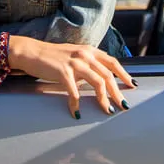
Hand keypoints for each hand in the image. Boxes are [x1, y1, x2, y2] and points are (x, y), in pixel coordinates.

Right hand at [9, 36, 135, 118]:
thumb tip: (100, 79)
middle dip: (117, 92)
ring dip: (104, 99)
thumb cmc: (52, 56)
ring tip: (107, 111)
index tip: (132, 85)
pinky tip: (76, 113)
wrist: (31, 52)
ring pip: (97, 83)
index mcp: (89, 50)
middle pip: (108, 75)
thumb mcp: (74, 56)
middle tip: (123, 105)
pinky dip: (76, 104)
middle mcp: (85, 55)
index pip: (113, 62)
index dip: (124, 74)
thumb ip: (88, 64)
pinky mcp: (63, 72)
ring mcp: (74, 63)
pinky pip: (74, 92)